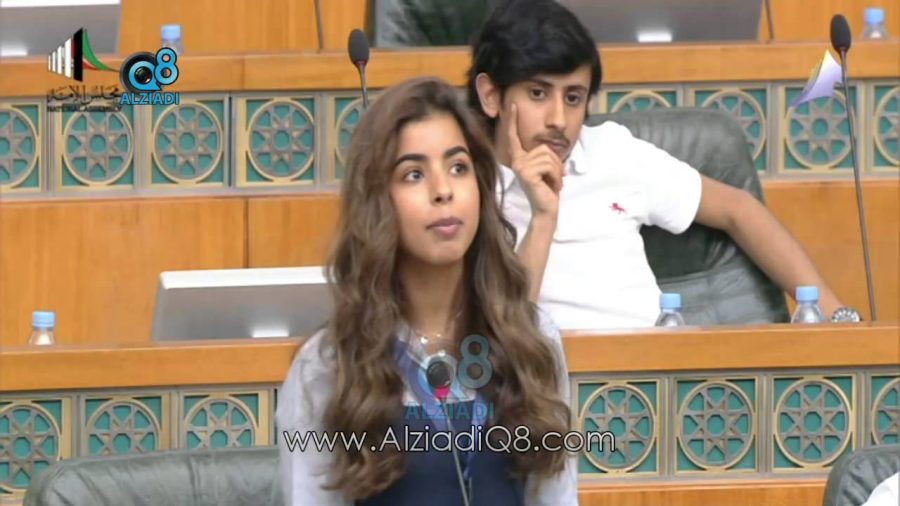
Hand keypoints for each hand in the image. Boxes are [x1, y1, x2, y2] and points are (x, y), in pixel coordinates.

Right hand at [507, 103, 563, 218]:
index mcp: (520, 158)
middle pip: (544, 148)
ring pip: (548, 157)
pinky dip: (556, 176)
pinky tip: (551, 186)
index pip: (515, 137)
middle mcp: (517, 161)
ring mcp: (521, 167)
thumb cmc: (548, 190)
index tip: (513, 105)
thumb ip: (546, 156)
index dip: (513, 121)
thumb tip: (551, 151)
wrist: (546, 209)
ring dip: (557, 171)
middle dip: (556, 163)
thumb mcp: (547, 169)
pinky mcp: (527, 173)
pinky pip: (549, 165)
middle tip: (553, 179)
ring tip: (552, 183)